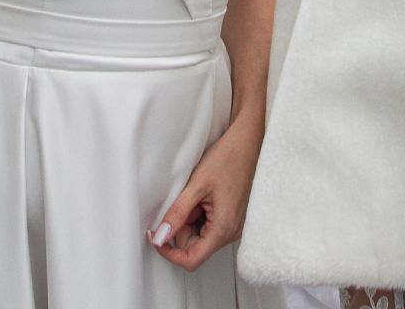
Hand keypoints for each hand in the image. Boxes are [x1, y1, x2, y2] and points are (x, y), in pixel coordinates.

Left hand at [149, 121, 261, 271]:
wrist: (247, 143)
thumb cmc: (228, 159)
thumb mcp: (196, 185)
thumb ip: (177, 214)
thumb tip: (161, 237)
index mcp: (224, 228)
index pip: (192, 259)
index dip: (169, 252)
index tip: (157, 236)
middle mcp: (231, 232)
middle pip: (195, 248)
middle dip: (181, 229)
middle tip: (181, 202)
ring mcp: (233, 226)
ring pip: (200, 236)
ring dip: (190, 220)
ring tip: (196, 194)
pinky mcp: (232, 218)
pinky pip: (209, 226)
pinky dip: (199, 214)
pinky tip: (203, 196)